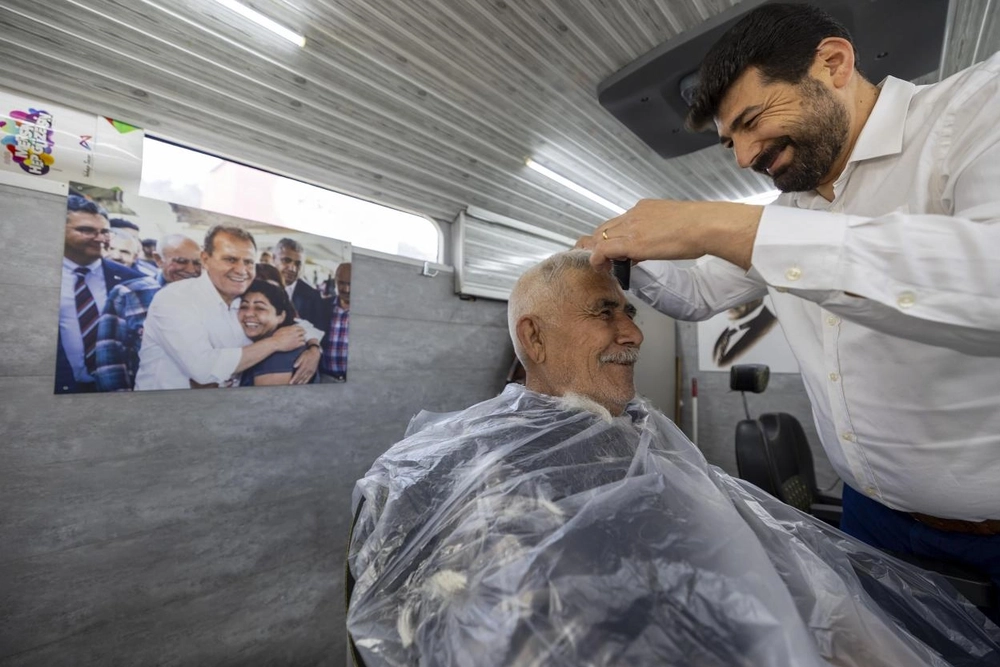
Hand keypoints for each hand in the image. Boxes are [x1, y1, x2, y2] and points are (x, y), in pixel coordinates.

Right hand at [271, 325, 305, 351]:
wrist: (275, 343)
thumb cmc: (277, 336)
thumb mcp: (282, 329)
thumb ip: (288, 328)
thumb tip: (292, 327)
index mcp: (292, 328)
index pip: (300, 327)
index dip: (301, 329)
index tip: (301, 330)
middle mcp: (295, 333)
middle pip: (304, 332)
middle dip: (303, 333)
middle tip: (302, 335)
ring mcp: (296, 339)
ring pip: (304, 337)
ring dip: (303, 338)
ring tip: (301, 340)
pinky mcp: (296, 344)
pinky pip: (303, 343)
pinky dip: (302, 343)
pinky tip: (300, 344)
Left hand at [291, 345, 319, 383]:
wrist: (316, 353)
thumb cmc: (308, 353)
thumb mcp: (302, 355)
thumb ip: (298, 361)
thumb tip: (294, 366)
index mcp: (304, 366)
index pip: (298, 373)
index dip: (294, 378)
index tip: (290, 382)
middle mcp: (307, 369)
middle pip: (300, 377)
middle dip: (296, 381)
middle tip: (291, 385)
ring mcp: (310, 371)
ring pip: (304, 378)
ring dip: (300, 382)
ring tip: (296, 385)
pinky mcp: (313, 371)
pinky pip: (309, 378)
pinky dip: (306, 381)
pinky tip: (303, 383)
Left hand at [586, 199, 762, 270]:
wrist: (705, 225)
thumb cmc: (699, 226)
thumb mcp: (674, 223)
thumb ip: (658, 230)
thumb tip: (654, 243)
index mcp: (645, 208)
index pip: (619, 222)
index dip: (612, 237)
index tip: (616, 251)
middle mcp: (635, 214)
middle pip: (605, 228)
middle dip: (600, 244)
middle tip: (605, 260)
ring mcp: (632, 227)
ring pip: (601, 237)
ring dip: (598, 252)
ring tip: (603, 266)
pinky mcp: (632, 242)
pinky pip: (604, 249)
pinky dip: (597, 258)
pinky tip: (600, 267)